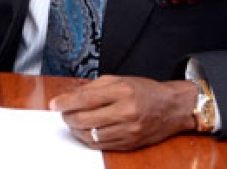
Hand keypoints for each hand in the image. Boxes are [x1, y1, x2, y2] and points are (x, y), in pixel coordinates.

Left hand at [49, 75, 197, 150]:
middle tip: (63, 113)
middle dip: (68, 117)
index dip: (65, 102)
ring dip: (76, 130)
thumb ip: (93, 87)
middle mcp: (126, 112)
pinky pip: (102, 145)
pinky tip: (85, 132)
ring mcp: (130, 130)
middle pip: (86, 119)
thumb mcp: (119, 80)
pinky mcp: (131, 143)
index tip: (54, 104)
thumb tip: (69, 97)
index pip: (85, 98)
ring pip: (92, 135)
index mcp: (122, 92)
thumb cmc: (145, 91)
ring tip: (73, 122)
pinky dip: (89, 139)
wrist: (173, 108)